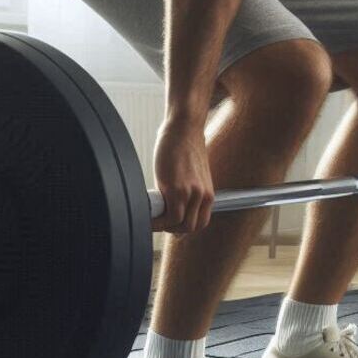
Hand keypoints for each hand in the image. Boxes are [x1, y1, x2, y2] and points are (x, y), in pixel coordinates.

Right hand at [152, 118, 213, 233]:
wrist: (184, 128)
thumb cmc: (183, 146)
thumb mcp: (190, 174)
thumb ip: (185, 191)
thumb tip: (167, 203)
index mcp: (207, 194)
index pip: (200, 223)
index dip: (184, 227)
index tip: (170, 224)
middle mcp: (203, 195)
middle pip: (191, 228)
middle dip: (173, 229)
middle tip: (159, 221)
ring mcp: (191, 193)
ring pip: (180, 225)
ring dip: (164, 226)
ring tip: (153, 217)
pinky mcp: (177, 189)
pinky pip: (170, 217)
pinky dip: (159, 221)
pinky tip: (150, 215)